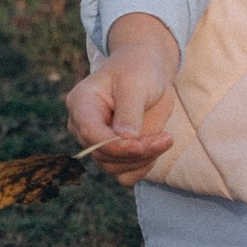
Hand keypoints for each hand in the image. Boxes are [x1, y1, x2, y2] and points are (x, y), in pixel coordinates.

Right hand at [67, 13, 179, 189]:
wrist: (146, 71)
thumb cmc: (138, 71)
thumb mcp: (135, 84)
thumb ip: (129, 111)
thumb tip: (125, 138)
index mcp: (81, 104)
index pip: (90, 134)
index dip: (114, 145)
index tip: (140, 145)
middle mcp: (84, 127)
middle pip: (102, 155)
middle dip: (136, 152)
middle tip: (166, 138)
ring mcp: (98, 143)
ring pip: (114, 168)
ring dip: (144, 159)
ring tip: (165, 138)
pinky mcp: (114, 153)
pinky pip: (124, 175)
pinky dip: (143, 167)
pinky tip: (157, 147)